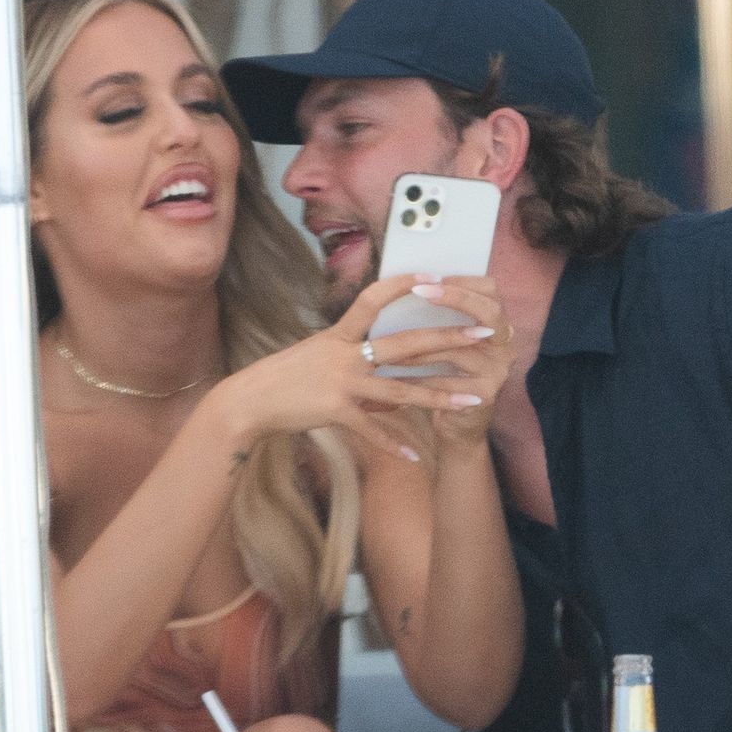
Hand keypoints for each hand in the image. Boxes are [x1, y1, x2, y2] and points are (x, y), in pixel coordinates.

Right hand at [214, 273, 504, 460]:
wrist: (248, 402)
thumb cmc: (283, 378)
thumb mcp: (317, 355)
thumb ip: (351, 356)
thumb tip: (384, 372)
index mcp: (340, 334)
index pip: (375, 298)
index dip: (404, 284)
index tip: (436, 275)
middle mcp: (345, 354)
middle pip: (405, 344)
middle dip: (447, 339)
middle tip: (483, 333)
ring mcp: (341, 384)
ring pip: (399, 390)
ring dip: (439, 396)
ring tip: (472, 398)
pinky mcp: (335, 412)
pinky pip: (372, 430)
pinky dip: (393, 444)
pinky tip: (416, 456)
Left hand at [392, 276, 513, 447]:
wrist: (459, 424)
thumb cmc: (445, 374)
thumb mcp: (445, 342)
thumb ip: (438, 317)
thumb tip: (405, 284)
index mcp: (497, 324)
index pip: (491, 289)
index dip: (462, 280)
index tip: (428, 278)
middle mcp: (505, 344)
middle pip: (489, 311)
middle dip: (455, 298)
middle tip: (420, 292)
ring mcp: (498, 370)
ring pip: (460, 349)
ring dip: (422, 347)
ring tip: (391, 347)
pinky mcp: (485, 395)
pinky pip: (447, 382)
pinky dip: (418, 379)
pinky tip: (395, 379)